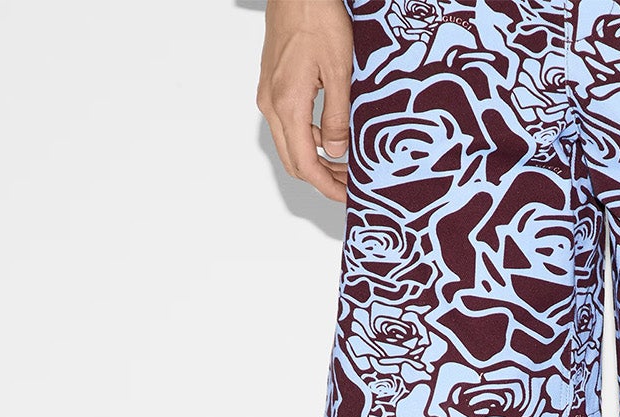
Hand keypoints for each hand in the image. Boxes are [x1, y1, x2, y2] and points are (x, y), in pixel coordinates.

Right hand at [258, 0, 352, 201]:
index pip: (306, 164)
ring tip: (346, 163)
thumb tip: (338, 152)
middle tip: (350, 184)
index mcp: (288, 104)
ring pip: (290, 146)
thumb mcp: (340, 71)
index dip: (327, 186)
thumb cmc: (317, 18)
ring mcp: (269, 95)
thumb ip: (338, 117)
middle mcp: (271, 104)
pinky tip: (331, 137)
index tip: (348, 196)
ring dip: (317, 160)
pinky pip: (288, 127)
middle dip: (323, 179)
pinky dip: (309, 141)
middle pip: (294, 161)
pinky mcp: (272, 87)